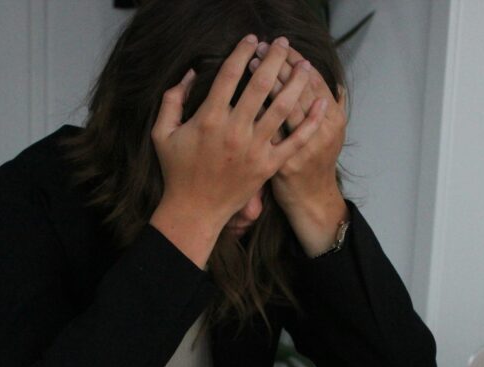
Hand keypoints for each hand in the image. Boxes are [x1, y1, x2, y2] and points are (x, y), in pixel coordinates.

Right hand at [149, 35, 327, 267]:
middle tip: (283, 43)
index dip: (242, 52)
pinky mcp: (269, 166)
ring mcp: (255, 149)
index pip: (230, 75)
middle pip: (261, 85)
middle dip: (274, 59)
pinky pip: (295, 140)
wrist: (194, 210)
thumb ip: (172, 100)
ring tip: (305, 65)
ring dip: (296, 83)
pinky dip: (311, 122)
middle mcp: (235, 130)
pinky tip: (321, 103)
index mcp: (209, 118)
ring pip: (282, 108)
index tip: (252, 39)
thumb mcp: (162, 133)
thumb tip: (189, 73)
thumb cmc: (177, 171)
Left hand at [250, 44, 348, 256]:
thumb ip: (332, 107)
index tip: (282, 45)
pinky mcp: (279, 163)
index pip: (315, 80)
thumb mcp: (332, 134)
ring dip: (265, 82)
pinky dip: (255, 112)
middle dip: (278, 65)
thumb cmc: (316, 162)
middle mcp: (321, 132)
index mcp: (334, 120)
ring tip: (250, 63)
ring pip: (282, 106)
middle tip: (262, 48)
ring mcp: (300, 149)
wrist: (310, 200)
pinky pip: (266, 131)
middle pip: (297, 88)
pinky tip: (242, 96)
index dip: (297, 60)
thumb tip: (335, 84)